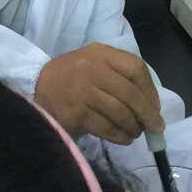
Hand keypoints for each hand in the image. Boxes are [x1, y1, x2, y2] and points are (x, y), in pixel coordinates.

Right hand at [35, 43, 160, 144]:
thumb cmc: (72, 77)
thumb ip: (120, 76)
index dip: (150, 90)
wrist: (35, 85)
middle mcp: (92, 68)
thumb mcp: (94, 63)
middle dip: (147, 114)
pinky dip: (119, 136)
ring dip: (133, 127)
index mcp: (101, 53)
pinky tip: (123, 138)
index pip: (136, 68)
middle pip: (130, 94)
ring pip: (120, 112)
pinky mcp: (75, 112)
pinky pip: (105, 127)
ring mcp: (82, 90)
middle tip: (155, 128)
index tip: (155, 107)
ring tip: (135, 133)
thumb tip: (151, 106)